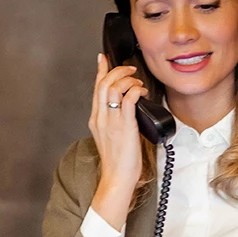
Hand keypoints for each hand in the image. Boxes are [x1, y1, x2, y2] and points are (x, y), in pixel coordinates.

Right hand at [87, 53, 146, 230]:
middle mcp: (100, 118)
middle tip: (129, 68)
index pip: (96, 89)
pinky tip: (141, 91)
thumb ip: (116, 121)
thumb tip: (128, 108)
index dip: (100, 71)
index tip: (103, 58)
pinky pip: (127, 100)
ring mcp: (111, 122)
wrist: (117, 178)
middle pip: (102, 84)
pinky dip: (134, 90)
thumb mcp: (112, 137)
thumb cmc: (118, 162)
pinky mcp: (124, 126)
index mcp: (96, 120)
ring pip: (113, 88)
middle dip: (116, 70)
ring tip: (138, 82)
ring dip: (127, 80)